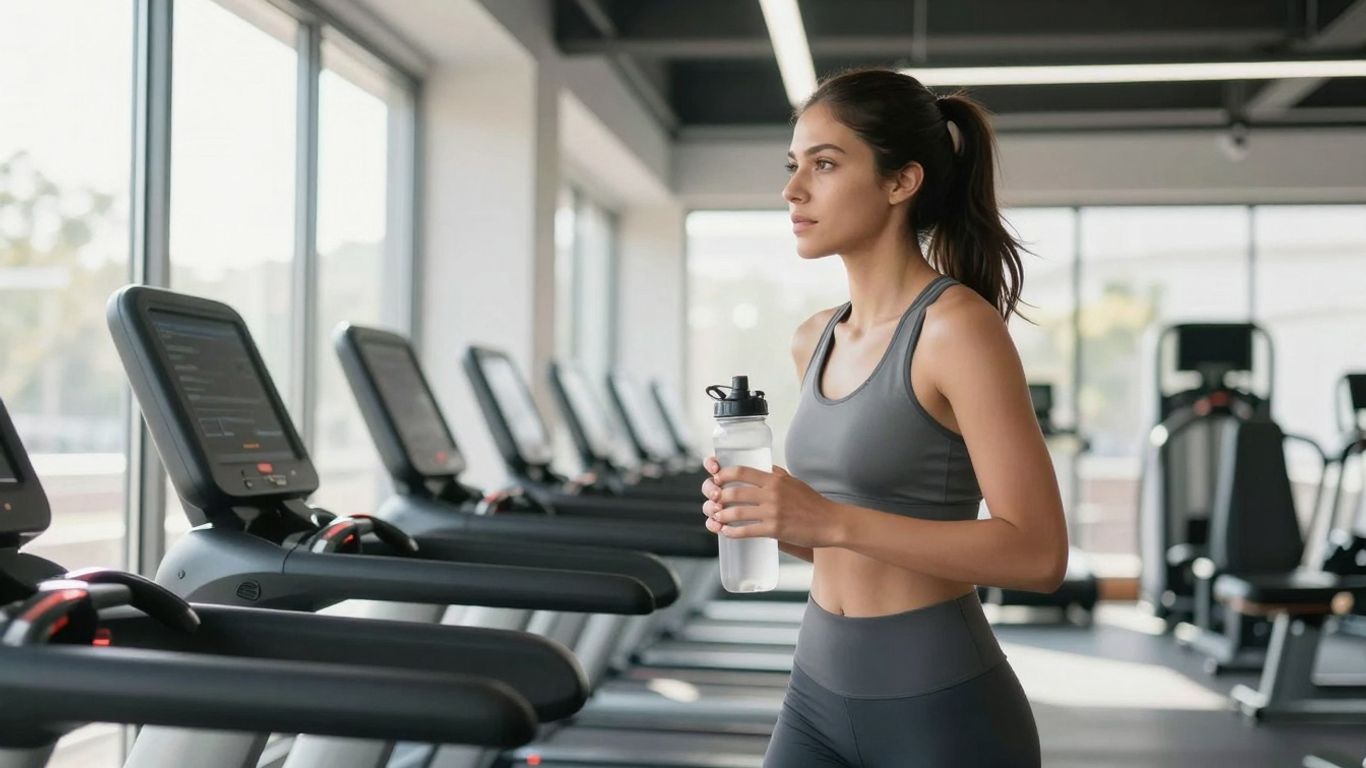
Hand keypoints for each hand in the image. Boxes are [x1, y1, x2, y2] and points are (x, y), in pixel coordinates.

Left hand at [699, 458, 839, 547]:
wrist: (830, 522)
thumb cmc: (813, 503)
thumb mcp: (795, 482)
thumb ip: (778, 474)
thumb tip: (766, 468)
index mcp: (775, 479)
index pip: (742, 472)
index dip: (724, 475)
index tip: (716, 479)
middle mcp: (772, 493)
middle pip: (735, 492)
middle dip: (719, 497)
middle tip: (713, 501)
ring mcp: (773, 512)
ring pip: (738, 512)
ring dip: (722, 516)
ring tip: (717, 517)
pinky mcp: (775, 529)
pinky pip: (747, 531)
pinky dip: (733, 532)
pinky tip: (726, 532)